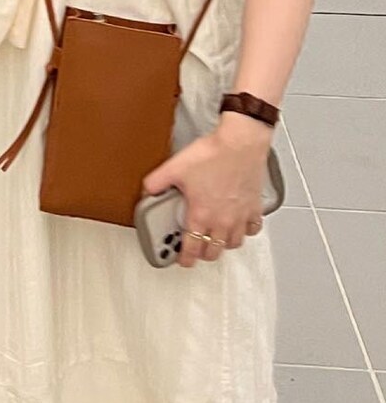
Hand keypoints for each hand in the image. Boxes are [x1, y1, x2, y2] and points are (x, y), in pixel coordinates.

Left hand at [143, 114, 271, 267]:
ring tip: (216, 240)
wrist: (240, 142)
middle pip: (213, 251)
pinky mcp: (254, 206)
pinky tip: (240, 226)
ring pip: (233, 243)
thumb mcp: (174, 168)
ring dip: (223, 245)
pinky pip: (253, 228)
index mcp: (201, 215)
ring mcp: (240, 215)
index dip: (185, 259)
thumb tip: (148, 190)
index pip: (192, 248)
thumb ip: (156, 182)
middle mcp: (222, 220)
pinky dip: (246, 231)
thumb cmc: (213, 154)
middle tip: (197, 250)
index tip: (183, 261)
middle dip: (203, 254)